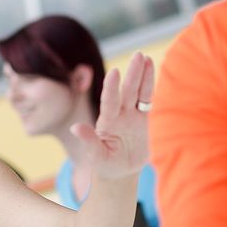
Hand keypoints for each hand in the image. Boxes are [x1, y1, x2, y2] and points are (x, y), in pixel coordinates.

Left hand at [71, 53, 154, 179]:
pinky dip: (149, 85)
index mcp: (107, 123)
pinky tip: (151, 69)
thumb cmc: (105, 164)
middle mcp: (118, 115)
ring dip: (142, 75)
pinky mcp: (141, 118)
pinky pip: (146, 100)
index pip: (109, 102)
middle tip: (139, 55)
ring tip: (146, 57)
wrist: (119, 171)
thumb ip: (89, 142)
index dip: (111, 88)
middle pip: (127, 91)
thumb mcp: (96, 157)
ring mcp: (130, 115)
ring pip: (138, 92)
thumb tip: (75, 128)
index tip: (114, 72)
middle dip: (133, 74)